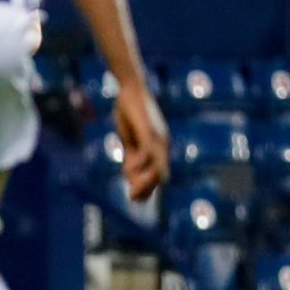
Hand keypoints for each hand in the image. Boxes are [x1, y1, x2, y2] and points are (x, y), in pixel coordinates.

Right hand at [114, 80, 170, 201]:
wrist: (132, 90)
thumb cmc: (130, 114)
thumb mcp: (131, 141)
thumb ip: (133, 156)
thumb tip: (130, 176)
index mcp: (160, 148)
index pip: (158, 176)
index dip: (148, 189)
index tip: (134, 200)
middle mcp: (163, 145)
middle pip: (160, 175)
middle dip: (147, 190)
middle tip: (132, 199)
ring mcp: (158, 138)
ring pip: (156, 167)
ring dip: (143, 181)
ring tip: (130, 188)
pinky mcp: (149, 130)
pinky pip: (148, 151)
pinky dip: (139, 164)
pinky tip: (127, 169)